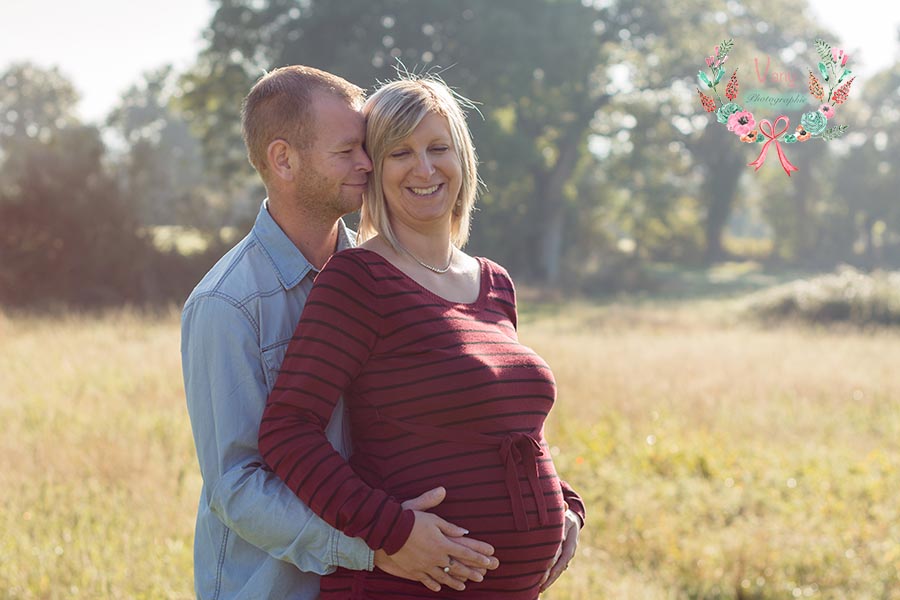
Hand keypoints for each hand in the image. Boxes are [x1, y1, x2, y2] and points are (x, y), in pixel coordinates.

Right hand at [374, 487, 499, 591]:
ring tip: (464, 587)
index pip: (464, 551)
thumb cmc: (411, 520)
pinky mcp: (414, 571)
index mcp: (442, 543)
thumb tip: (465, 531)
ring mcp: (425, 566)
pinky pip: (426, 580)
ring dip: (454, 582)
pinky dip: (433, 585)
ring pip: (443, 577)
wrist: (388, 531)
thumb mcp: (431, 518)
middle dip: (470, 572)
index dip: (477, 557)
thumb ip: (449, 526)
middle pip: (457, 567)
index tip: (488, 562)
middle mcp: (436, 557)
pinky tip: (439, 588)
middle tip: (481, 578)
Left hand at [539, 508, 580, 592]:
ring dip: (549, 580)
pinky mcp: (562, 558)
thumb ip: (563, 527)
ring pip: (558, 571)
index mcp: (570, 545)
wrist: (573, 519)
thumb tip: (560, 537)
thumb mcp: (567, 520)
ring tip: (540, 589)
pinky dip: (550, 577)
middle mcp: (568, 553)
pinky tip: (543, 584)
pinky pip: (557, 569)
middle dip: (550, 578)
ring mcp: (566, 556)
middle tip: (540, 587)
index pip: (560, 558)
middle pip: (559, 568)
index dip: (552, 567)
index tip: (544, 575)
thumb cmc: (567, 518)